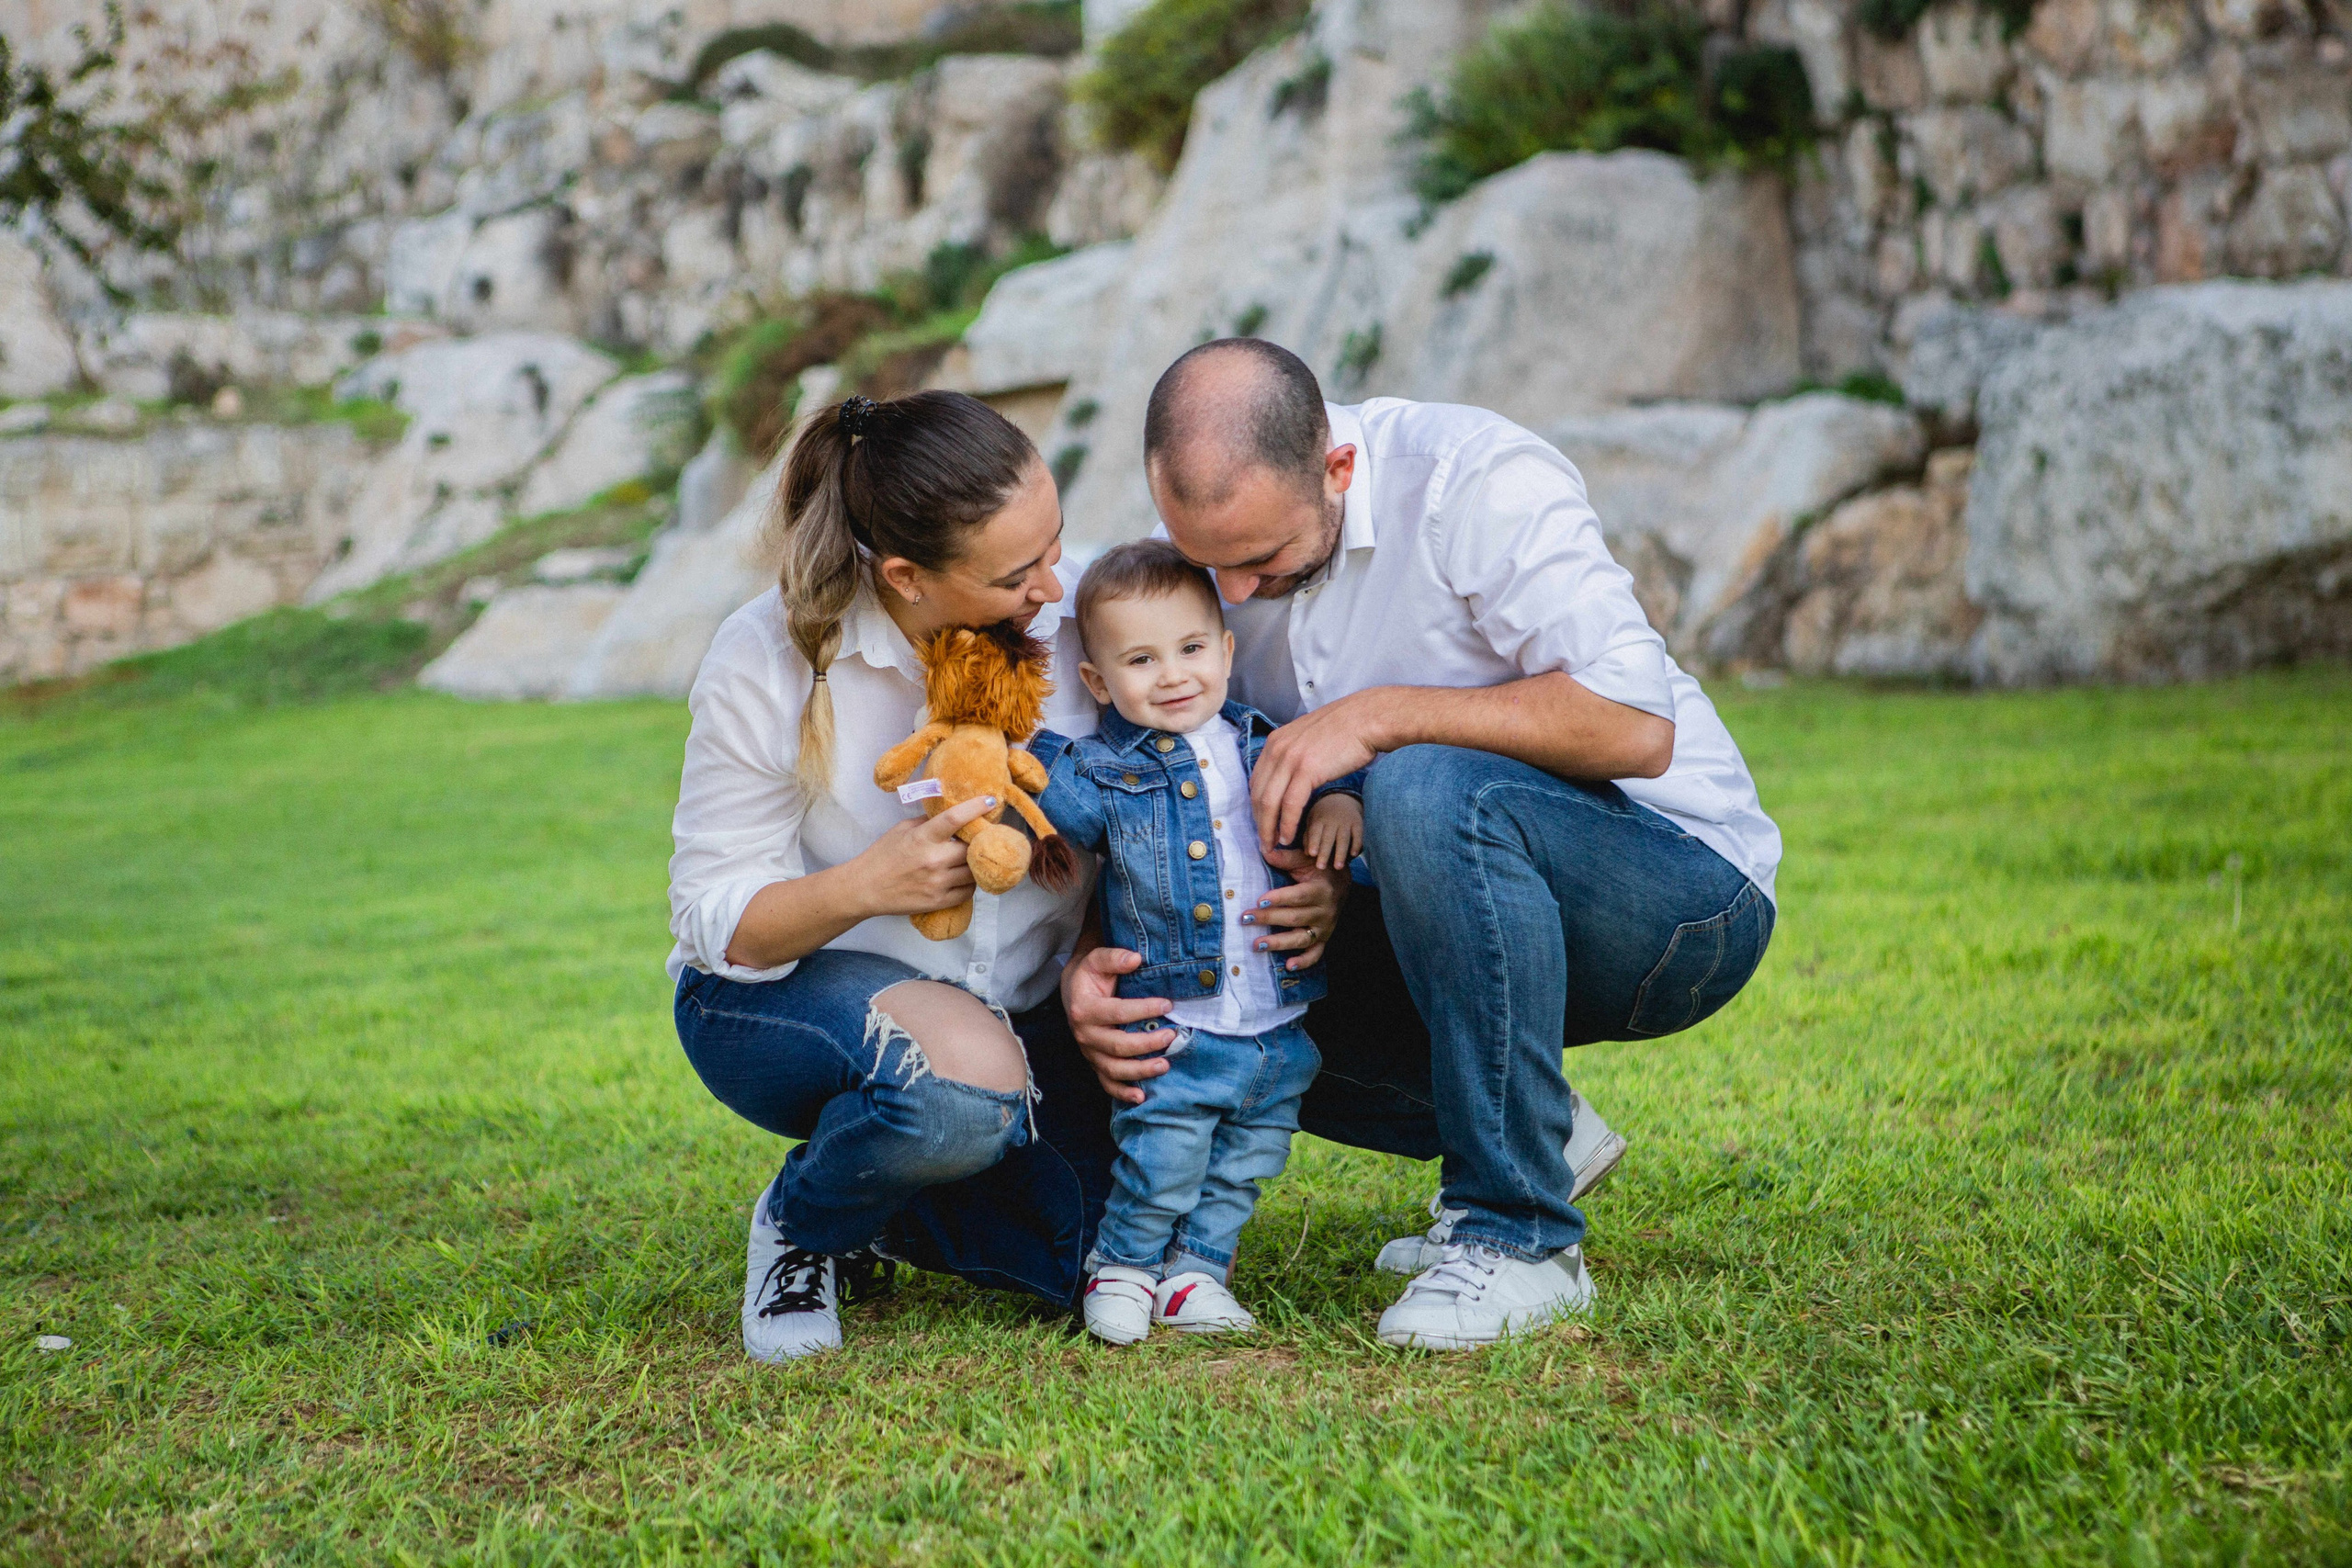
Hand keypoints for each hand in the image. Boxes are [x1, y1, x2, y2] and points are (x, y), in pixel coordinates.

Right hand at [848, 794, 997, 915]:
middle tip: (981, 839)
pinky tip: (963, 877)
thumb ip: (929, 822)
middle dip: (979, 842)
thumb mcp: (902, 829)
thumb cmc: (882, 855)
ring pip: (974, 872)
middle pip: (972, 848)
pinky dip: (969, 883)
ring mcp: (937, 883)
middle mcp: (932, 860)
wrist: (865, 888)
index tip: (991, 801)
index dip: (976, 807)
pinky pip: (968, 892)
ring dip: (975, 864)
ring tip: (969, 859)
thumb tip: (953, 813)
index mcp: (922, 837)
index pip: (955, 818)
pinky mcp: (939, 901)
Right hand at [1061, 944, 1173, 1104]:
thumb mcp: (1097, 959)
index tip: (1168, 1004)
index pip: (1118, 1012)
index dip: (1144, 1009)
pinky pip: (1107, 1083)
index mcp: (1085, 1009)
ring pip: (1114, 1069)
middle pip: (1118, 1046)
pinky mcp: (1095, 1063)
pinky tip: (1141, 1097)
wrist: (1073, 991)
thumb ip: (1114, 957)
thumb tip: (1136, 958)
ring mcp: (1090, 1052)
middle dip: (1147, 1043)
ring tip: (1165, 1065)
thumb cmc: (1090, 975)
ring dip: (1141, 1071)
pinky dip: (1123, 1093)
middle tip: (1172, 1035)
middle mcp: (1084, 1035)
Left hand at [1244, 847, 1349, 970]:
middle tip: (1245, 918)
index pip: (1297, 896)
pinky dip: (1304, 962)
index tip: (1259, 900)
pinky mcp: (1324, 939)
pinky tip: (1288, 966)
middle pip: (1294, 918)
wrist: (1343, 883)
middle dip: (1268, 919)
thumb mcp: (1305, 860)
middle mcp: (1324, 911)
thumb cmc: (1318, 869)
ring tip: (1256, 945)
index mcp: (1320, 890)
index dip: (1279, 899)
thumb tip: (1264, 850)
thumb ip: (1286, 858)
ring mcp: (1324, 928)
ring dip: (1278, 943)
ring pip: (1301, 939)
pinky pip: (1315, 954)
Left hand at [1251, 690, 1389, 854]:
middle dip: (1259, 822)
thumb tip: (1291, 775)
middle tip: (1264, 842)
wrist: (1368, 718)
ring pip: (1269, 802)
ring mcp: (1290, 758)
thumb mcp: (1308, 738)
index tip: (1262, 824)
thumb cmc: (1346, 730)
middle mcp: (1277, 748)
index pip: (1256, 781)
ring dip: (1269, 828)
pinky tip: (1288, 837)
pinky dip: (1287, 824)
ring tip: (1273, 846)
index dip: (1256, 807)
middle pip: (1257, 794)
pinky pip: (1290, 804)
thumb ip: (1294, 755)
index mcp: (1275, 741)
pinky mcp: (1306, 769)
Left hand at [1302, 793, 1363, 869]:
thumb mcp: (1312, 820)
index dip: (1313, 842)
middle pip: (1328, 838)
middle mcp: (1332, 820)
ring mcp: (1346, 822)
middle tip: (1320, 867)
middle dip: (1325, 852)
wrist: (1342, 799)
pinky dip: (1357, 845)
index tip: (1311, 854)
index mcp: (1319, 819)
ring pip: (1343, 839)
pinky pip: (1358, 835)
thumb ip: (1308, 836)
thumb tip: (1307, 853)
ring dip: (1340, 853)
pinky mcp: (1358, 823)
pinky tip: (1353, 855)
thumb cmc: (1323, 816)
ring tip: (1337, 867)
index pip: (1315, 831)